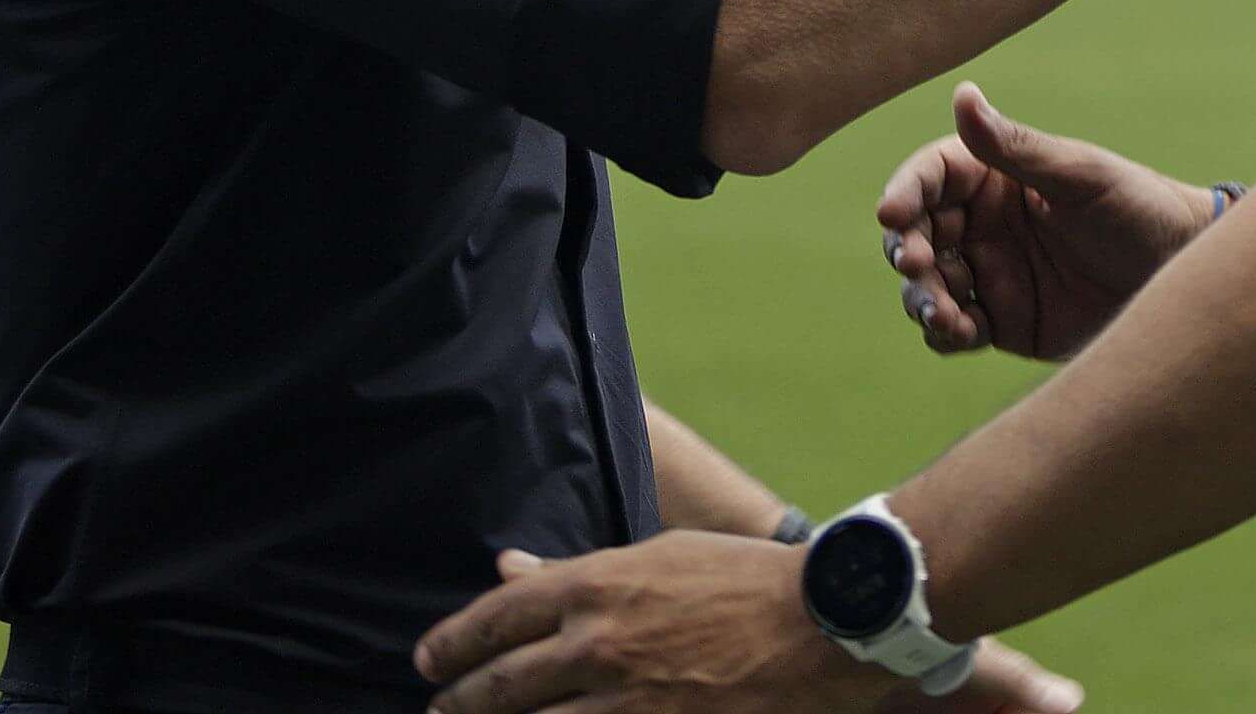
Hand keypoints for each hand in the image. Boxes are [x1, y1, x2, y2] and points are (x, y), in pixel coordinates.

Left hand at [415, 538, 1080, 713]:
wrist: (825, 622)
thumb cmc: (742, 579)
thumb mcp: (656, 557)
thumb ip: (575, 571)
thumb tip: (506, 569)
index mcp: (598, 586)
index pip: (498, 620)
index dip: (453, 644)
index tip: (429, 661)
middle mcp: (601, 644)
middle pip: (501, 687)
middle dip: (459, 701)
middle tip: (438, 708)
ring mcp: (630, 701)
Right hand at [877, 84, 1212, 360]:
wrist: (1179, 275)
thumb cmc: (1137, 208)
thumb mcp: (1080, 176)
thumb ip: (1016, 147)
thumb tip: (963, 93)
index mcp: (994, 176)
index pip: (931, 177)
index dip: (904, 191)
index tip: (890, 214)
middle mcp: (981, 223)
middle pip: (916, 233)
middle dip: (906, 250)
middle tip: (916, 265)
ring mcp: (989, 272)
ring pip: (927, 285)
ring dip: (921, 297)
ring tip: (942, 314)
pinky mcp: (1001, 321)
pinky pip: (952, 329)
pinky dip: (944, 332)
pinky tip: (962, 332)